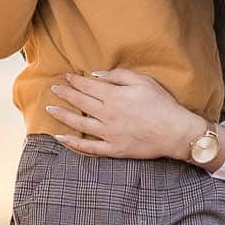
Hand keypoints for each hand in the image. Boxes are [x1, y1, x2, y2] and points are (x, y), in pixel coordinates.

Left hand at [46, 69, 205, 160]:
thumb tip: (97, 74)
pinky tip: (61, 138)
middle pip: (80, 102)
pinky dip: (73, 143)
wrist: (175, 132)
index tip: (65, 76)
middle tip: (53, 89)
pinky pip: (89, 147)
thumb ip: (118, 75)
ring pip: (79, 123)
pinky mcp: (113, 149)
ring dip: (63, 115)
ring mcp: (109, 133)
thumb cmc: (162, 104)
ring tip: (50, 110)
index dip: (75, 80)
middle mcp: (107, 114)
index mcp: (114, 96)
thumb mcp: (143, 81)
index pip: (87, 86)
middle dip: (65, 94)